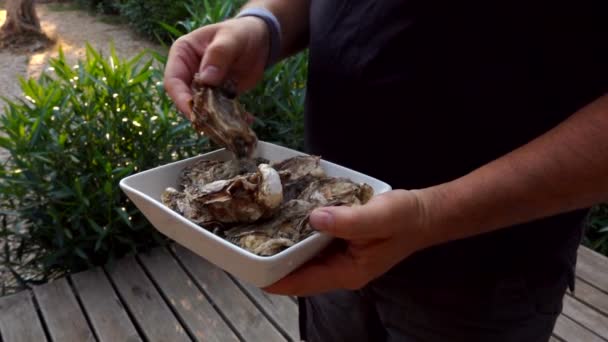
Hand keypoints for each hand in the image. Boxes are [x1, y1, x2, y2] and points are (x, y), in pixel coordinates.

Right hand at [163, 17, 269, 118]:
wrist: (259, 40)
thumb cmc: (241, 33)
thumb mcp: (231, 39)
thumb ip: (218, 54)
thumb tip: (205, 79)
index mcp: (183, 54)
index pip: (173, 80)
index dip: (181, 98)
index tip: (193, 112)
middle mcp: (189, 72)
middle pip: (186, 99)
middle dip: (199, 113)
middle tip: (215, 125)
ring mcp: (203, 86)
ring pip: (202, 109)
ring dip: (216, 120)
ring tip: (232, 126)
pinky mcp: (218, 96)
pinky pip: (220, 111)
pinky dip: (231, 118)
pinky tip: (246, 120)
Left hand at [263, 189, 433, 295]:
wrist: (425, 214)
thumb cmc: (405, 217)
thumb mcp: (379, 216)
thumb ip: (348, 220)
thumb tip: (314, 218)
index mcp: (346, 272)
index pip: (302, 282)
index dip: (274, 279)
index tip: (247, 269)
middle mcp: (340, 271)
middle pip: (299, 273)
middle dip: (273, 263)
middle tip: (245, 244)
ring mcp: (341, 260)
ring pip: (305, 260)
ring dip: (284, 249)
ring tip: (256, 232)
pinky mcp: (343, 245)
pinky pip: (314, 246)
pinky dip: (299, 236)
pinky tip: (286, 219)